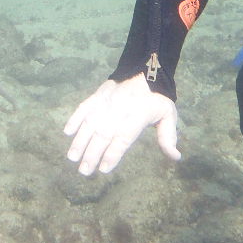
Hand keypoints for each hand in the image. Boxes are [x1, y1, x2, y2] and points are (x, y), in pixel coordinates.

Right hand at [63, 78, 179, 175]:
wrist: (146, 71)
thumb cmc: (157, 99)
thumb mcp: (168, 116)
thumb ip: (168, 138)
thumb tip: (175, 158)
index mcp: (136, 117)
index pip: (122, 139)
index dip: (112, 155)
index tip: (103, 169)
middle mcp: (118, 111)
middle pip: (102, 135)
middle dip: (91, 155)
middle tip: (83, 171)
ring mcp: (105, 102)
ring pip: (89, 123)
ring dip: (79, 141)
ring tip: (72, 157)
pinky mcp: (97, 95)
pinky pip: (83, 107)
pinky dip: (74, 119)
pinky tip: (67, 132)